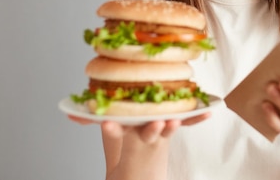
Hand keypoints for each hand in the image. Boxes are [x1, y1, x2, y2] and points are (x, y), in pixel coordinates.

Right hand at [68, 112, 210, 143]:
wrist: (141, 168)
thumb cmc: (125, 142)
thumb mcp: (108, 135)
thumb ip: (92, 122)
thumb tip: (70, 114)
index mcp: (125, 135)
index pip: (116, 133)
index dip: (112, 128)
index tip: (108, 123)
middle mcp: (143, 136)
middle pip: (146, 134)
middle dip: (151, 129)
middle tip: (156, 124)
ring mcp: (159, 134)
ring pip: (166, 131)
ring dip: (172, 126)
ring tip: (175, 121)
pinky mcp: (173, 127)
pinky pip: (187, 123)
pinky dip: (198, 117)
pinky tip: (210, 110)